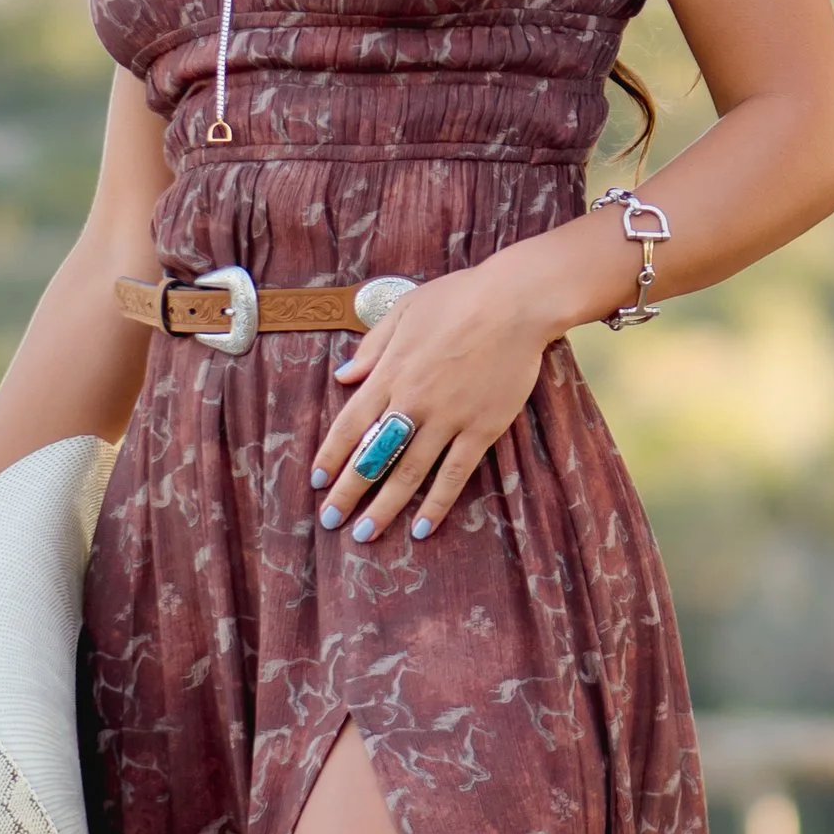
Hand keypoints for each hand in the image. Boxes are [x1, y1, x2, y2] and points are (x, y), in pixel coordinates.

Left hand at [309, 262, 553, 545]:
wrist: (515, 301)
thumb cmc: (459, 298)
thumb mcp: (404, 310)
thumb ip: (372, 347)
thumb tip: (342, 376)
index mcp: (390, 372)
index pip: (349, 424)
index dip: (331, 456)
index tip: (317, 481)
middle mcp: (413, 401)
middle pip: (372, 456)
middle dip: (348, 493)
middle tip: (331, 522)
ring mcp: (448, 418)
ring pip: (409, 473)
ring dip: (385, 507)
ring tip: (365, 535)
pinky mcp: (482, 429)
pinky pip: (455, 474)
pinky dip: (437, 503)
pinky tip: (423, 528)